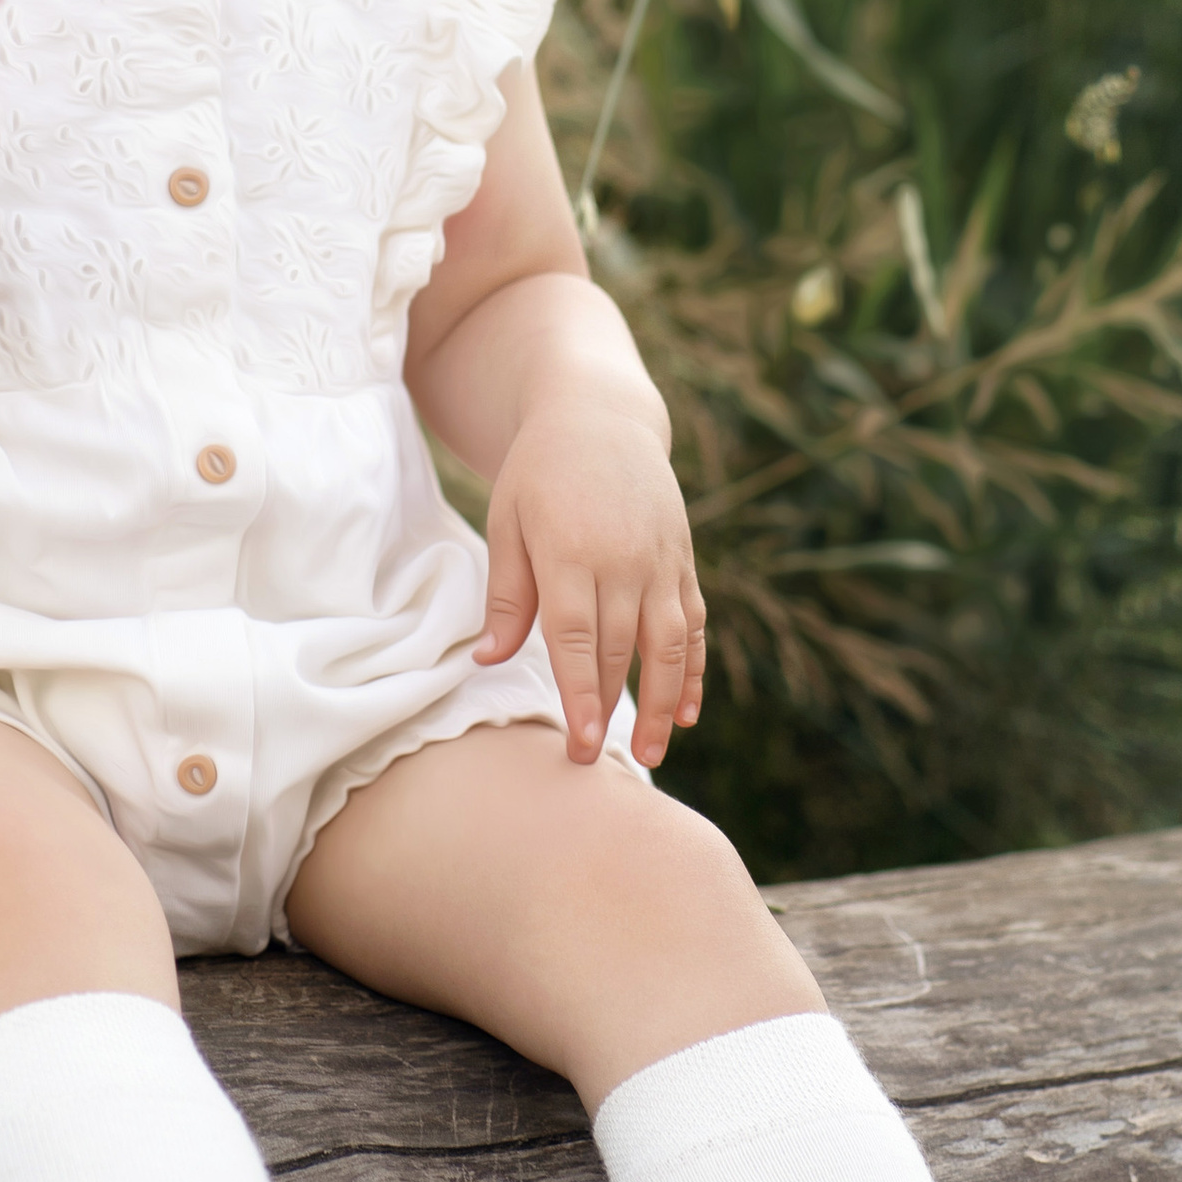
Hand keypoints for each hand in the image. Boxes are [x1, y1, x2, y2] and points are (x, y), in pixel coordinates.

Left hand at [473, 386, 707, 769]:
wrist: (600, 417)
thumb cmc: (539, 473)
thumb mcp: (508, 522)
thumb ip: (507, 596)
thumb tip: (487, 661)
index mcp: (571, 551)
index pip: (578, 639)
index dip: (581, 696)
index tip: (581, 745)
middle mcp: (624, 560)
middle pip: (621, 650)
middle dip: (611, 712)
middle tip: (596, 764)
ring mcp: (660, 561)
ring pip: (669, 644)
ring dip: (663, 703)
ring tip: (652, 754)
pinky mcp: (683, 560)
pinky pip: (694, 624)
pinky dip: (694, 669)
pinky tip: (687, 712)